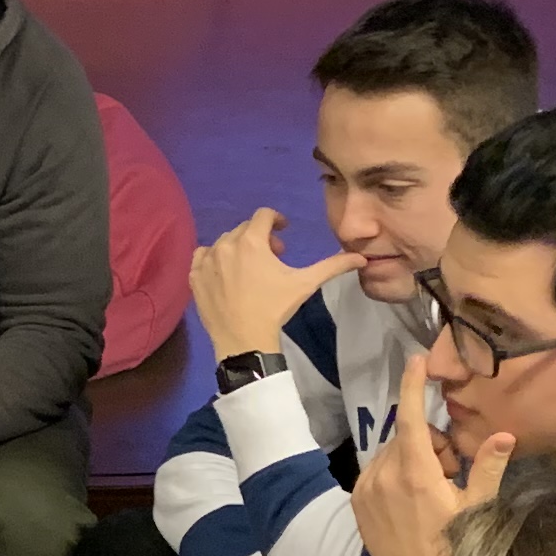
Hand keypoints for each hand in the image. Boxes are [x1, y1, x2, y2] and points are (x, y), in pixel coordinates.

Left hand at [192, 209, 357, 360]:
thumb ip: (332, 266)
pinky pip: (202, 257)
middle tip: (274, 257)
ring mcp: (206, 260)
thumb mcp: (305, 284)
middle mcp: (225, 244)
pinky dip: (214, 259)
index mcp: (251, 241)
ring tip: (250, 268)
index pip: (263, 215)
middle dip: (261, 238)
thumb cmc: (275, 309)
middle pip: (244, 229)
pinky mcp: (194, 277)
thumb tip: (361, 258)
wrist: (244, 340)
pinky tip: (225, 274)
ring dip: (238, 248)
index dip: (276, 220)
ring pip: (224, 242)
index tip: (284, 231)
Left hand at [351, 398, 517, 555]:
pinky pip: (376, 470)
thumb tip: (504, 435)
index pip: (411, 417)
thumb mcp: (477, 508)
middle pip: (407, 435)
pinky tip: (410, 499)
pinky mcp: (357, 502)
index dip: (413, 385)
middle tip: (450, 472)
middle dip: (430, 442)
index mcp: (415, 473)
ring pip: (391, 452)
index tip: (416, 361)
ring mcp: (366, 489)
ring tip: (431, 490)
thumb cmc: (455, 549)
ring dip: (411, 457)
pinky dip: (393, 472)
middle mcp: (384, 476)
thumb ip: (488, 468)